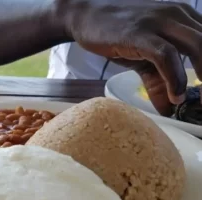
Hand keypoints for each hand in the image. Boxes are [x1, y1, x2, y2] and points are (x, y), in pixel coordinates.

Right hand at [66, 0, 201, 115]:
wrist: (86, 17)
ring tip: (199, 102)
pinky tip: (174, 97)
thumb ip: (159, 81)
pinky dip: (174, 78)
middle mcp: (177, 15)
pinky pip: (166, 56)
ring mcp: (158, 22)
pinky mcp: (139, 33)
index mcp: (184, 17)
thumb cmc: (116, 34)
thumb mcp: (142, 59)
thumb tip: (170, 107)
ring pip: (197, 46)